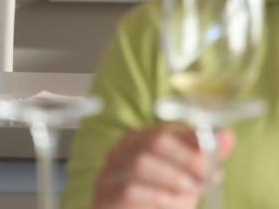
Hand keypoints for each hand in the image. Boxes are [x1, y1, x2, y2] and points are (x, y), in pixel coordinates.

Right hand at [92, 125, 235, 207]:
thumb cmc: (157, 201)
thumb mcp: (184, 181)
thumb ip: (203, 159)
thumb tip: (228, 135)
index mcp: (140, 141)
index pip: (167, 131)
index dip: (193, 142)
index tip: (215, 159)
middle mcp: (122, 151)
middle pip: (152, 142)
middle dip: (185, 158)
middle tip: (205, 177)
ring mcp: (110, 173)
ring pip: (140, 163)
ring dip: (172, 178)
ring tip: (190, 192)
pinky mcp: (106, 196)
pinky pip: (129, 190)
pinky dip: (157, 196)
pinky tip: (173, 203)